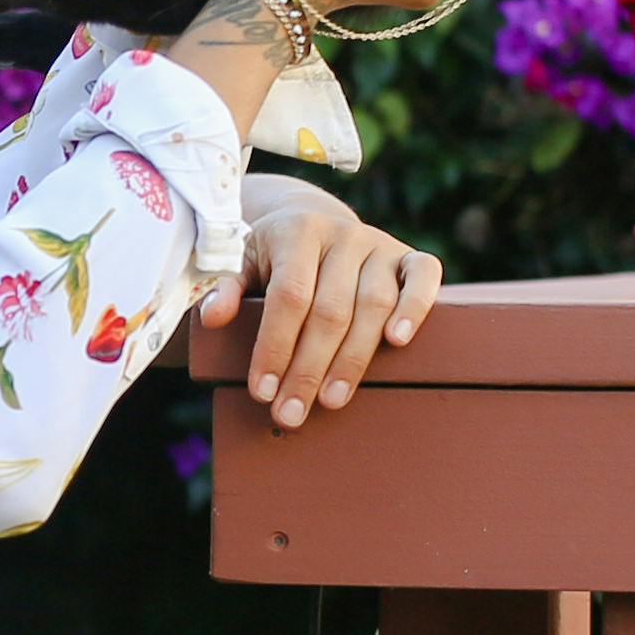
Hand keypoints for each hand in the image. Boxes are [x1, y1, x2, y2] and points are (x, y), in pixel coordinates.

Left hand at [210, 181, 442, 428]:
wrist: (314, 221)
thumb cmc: (274, 256)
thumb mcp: (242, 264)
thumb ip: (226, 289)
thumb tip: (211, 317)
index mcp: (297, 231)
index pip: (287, 297)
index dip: (274, 346)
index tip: (262, 391)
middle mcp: (342, 234)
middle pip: (329, 310)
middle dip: (308, 368)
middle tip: (291, 413)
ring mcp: (379, 243)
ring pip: (373, 304)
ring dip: (353, 359)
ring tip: (331, 401)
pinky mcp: (408, 255)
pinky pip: (423, 277)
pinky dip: (415, 308)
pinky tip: (398, 342)